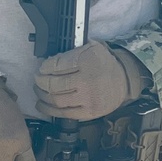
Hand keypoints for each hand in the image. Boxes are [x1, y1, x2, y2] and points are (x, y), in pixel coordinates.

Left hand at [34, 42, 149, 121]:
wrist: (124, 81)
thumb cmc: (104, 64)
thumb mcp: (92, 47)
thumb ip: (73, 50)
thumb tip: (50, 58)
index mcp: (87, 61)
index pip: (56, 65)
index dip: (44, 67)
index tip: (42, 68)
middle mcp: (87, 81)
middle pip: (54, 84)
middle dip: (40, 82)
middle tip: (37, 79)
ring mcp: (88, 98)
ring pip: (56, 99)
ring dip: (42, 95)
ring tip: (38, 91)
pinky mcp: (89, 112)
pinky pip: (63, 113)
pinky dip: (49, 110)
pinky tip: (42, 104)